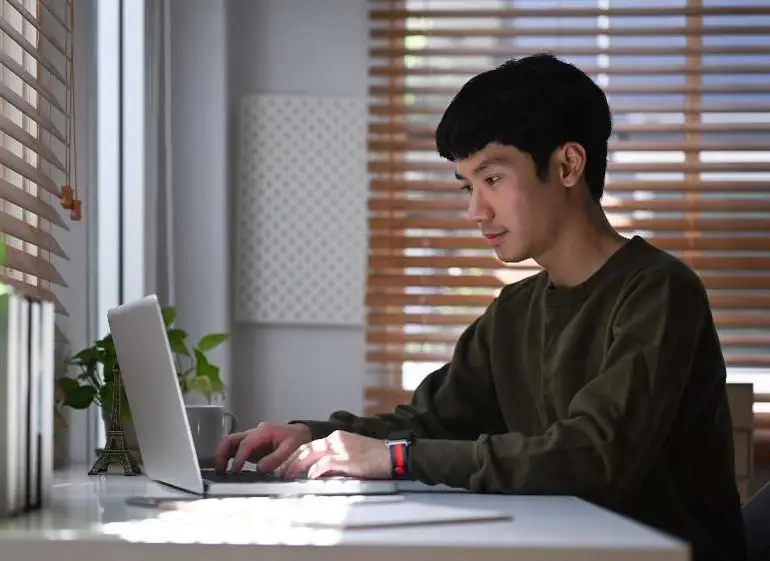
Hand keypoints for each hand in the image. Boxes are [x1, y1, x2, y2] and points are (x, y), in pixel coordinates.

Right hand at [214, 422, 311, 473]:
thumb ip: (276, 458)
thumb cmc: (297, 439)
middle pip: (231, 439)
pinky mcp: (251, 448)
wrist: (302, 434)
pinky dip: (229, 459)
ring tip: (220, 471)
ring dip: (223, 456)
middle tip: (220, 469)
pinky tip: (227, 470)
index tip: (235, 470)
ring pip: (230, 444)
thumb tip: (260, 469)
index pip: (246, 443)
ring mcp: (251, 440)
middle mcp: (254, 433)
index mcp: (264, 431)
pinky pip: (235, 450)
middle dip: (222, 453)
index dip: (239, 457)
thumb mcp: (291, 448)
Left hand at [274, 430, 390, 479]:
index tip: (284, 466)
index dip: (294, 456)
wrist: (393, 455)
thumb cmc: (375, 458)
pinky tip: (307, 478)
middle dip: (289, 461)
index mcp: (337, 437)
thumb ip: (335, 459)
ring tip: (286, 476)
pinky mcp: (346, 459)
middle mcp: (336, 439)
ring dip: (295, 466)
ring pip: (310, 454)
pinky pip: (324, 464)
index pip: (309, 445)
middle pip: (305, 448)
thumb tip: (319, 471)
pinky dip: (313, 471)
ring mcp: (341, 448)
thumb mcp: (352, 453)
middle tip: (279, 473)